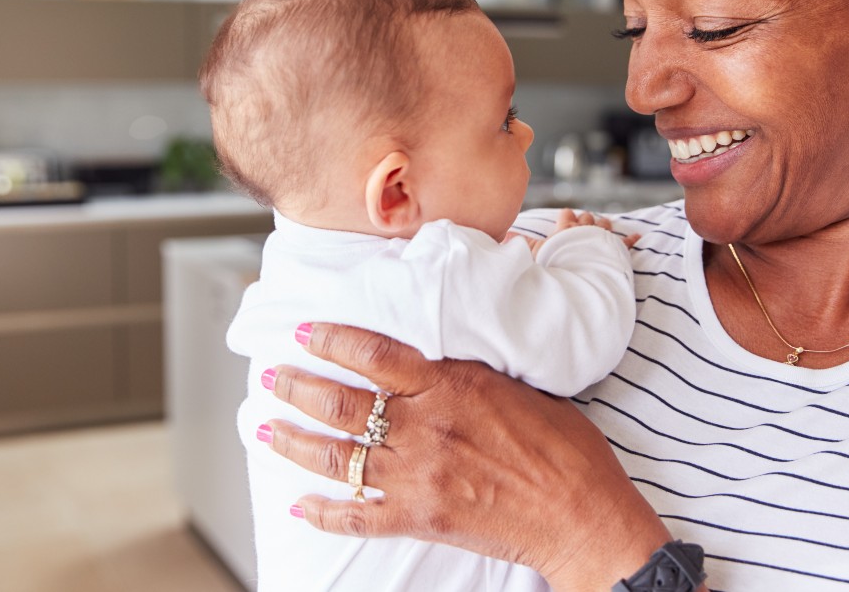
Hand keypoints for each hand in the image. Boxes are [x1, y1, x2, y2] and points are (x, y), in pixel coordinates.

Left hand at [264, 323, 669, 590]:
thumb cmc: (567, 448)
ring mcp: (419, 475)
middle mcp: (426, 427)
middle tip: (271, 377)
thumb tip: (450, 347)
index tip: (305, 330)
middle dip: (297, 387)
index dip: (333, 339)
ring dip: (294, 442)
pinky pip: (358, 517)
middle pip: (342, 403)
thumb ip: (475, 370)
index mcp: (453, 385)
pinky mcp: (422, 518)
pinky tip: (300, 505)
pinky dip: (324, 513)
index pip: (376, 353)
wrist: (583, 515)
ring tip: (265, 429)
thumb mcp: (524, 385)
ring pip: (337, 457)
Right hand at [505, 209, 640, 256]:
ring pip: (605, 225)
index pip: (566, 215)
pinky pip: (626, 243)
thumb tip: (503, 236)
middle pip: (586, 218)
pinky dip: (631, 239)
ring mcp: (602, 239)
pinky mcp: (616, 250)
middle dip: (585, 220)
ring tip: (604, 225)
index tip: (564, 221)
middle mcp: (585, 230)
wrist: (579, 277)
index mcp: (566, 228)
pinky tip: (638, 236)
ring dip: (604, 225)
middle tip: (584, 224)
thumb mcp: (533, 254)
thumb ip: (520, 244)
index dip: (565, 217)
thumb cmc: (555, 265)